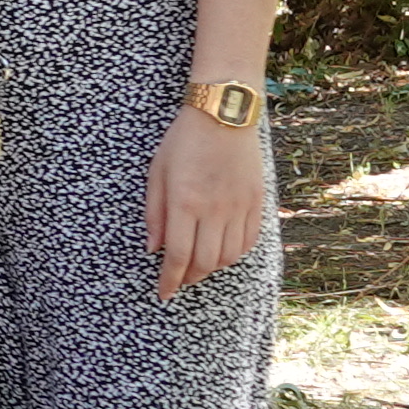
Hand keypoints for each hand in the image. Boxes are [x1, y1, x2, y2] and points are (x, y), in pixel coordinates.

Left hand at [142, 105, 273, 302]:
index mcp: (185, 203)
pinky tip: (222, 251)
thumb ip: (154, 214)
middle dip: (189, 277)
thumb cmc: (183, 141)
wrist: (223, 115)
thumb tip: (153, 249)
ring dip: (212, 267)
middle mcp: (214, 210)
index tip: (163, 293)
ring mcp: (238, 207)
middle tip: (179, 279)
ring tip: (198, 265)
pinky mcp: (256, 202)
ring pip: (228, 256)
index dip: (169, 280)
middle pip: (204, 262)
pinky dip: (235, 253)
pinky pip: (248, 240)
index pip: (177, 256)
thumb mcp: (157, 173)